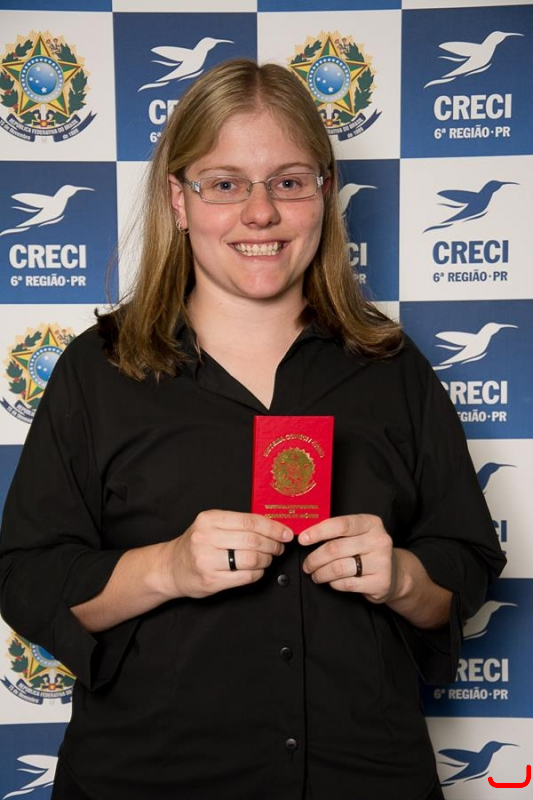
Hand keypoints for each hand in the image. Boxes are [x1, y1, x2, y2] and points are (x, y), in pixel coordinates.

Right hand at [163, 510, 293, 598]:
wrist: (170, 567)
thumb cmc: (196, 544)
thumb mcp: (211, 525)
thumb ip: (237, 523)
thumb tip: (272, 526)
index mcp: (209, 519)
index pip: (250, 521)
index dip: (273, 528)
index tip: (286, 533)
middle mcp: (206, 538)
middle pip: (253, 540)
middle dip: (273, 545)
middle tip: (279, 547)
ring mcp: (207, 560)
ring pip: (251, 559)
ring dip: (266, 560)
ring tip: (267, 558)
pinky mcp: (211, 580)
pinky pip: (245, 576)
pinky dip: (257, 573)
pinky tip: (257, 570)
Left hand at [299, 514, 398, 603]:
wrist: (394, 573)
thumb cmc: (367, 551)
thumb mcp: (358, 534)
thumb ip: (338, 531)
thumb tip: (306, 534)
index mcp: (371, 523)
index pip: (340, 524)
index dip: (318, 532)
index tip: (302, 539)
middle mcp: (379, 540)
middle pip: (335, 548)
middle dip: (314, 558)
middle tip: (306, 565)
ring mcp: (381, 562)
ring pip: (338, 568)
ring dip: (321, 573)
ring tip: (315, 574)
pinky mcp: (380, 582)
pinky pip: (346, 584)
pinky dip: (333, 583)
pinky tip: (331, 581)